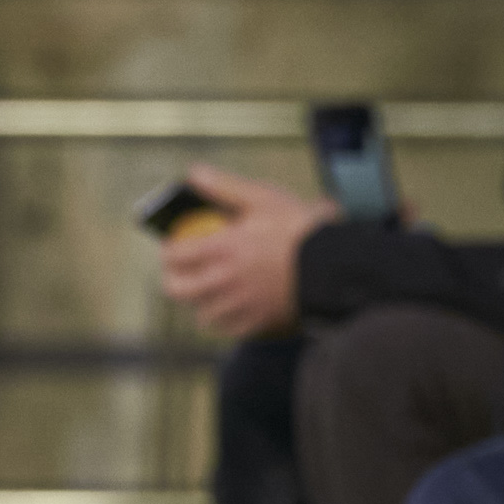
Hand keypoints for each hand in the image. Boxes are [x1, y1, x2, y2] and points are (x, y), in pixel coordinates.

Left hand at [156, 162, 335, 340]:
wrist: (334, 266)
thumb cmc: (300, 230)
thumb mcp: (262, 199)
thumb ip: (224, 188)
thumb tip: (193, 174)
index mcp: (221, 250)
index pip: (173, 256)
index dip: (168, 250)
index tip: (174, 245)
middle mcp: (224, 282)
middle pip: (177, 291)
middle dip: (175, 280)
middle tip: (184, 271)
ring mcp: (240, 306)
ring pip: (202, 314)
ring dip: (201, 301)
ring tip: (211, 289)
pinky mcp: (259, 323)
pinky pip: (229, 329)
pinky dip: (226, 320)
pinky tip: (234, 306)